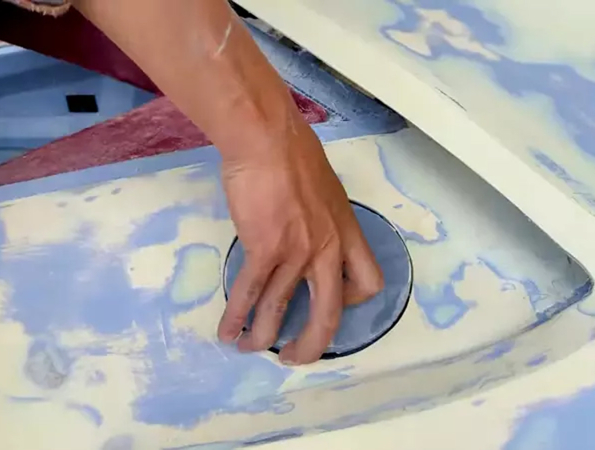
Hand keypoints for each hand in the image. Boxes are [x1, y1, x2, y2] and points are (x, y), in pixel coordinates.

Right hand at [217, 126, 383, 364]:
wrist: (267, 138)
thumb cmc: (292, 153)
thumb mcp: (323, 189)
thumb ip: (320, 217)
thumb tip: (305, 228)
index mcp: (346, 232)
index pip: (367, 283)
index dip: (352, 303)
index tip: (329, 303)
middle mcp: (327, 248)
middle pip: (329, 314)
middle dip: (311, 344)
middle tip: (294, 356)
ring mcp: (297, 251)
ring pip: (281, 309)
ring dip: (263, 336)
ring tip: (249, 348)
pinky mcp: (265, 249)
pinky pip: (250, 294)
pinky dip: (237, 318)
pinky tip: (227, 331)